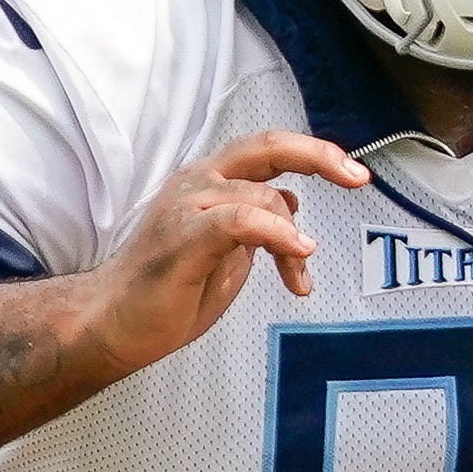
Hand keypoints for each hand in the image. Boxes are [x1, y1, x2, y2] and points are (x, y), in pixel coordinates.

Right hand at [81, 132, 370, 368]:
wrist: (113, 324)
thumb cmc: (167, 291)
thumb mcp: (228, 253)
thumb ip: (257, 224)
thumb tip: (292, 203)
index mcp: (210, 181)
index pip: (268, 149)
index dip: (316, 153)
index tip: (355, 175)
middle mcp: (198, 181)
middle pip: (268, 147)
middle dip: (321, 156)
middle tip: (359, 179)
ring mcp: (187, 205)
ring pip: (263, 196)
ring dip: (293, 240)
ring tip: (297, 280)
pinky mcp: (183, 236)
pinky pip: (241, 221)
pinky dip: (277, 235)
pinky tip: (298, 256)